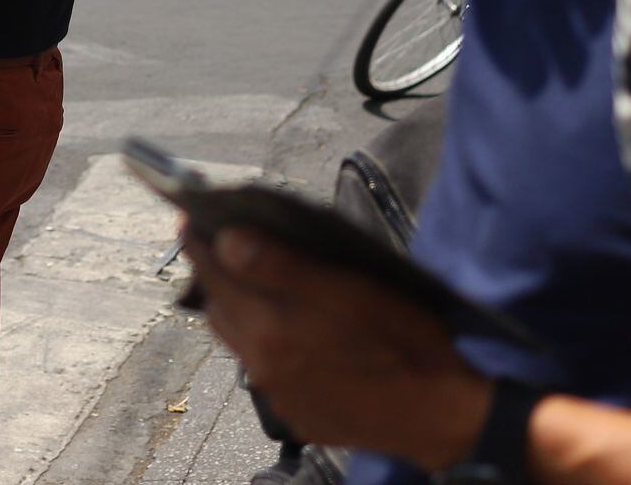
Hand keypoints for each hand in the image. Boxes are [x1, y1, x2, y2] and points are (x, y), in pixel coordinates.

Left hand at [187, 226, 491, 469]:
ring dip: (234, 307)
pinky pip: (265, 370)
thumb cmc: (404, 338)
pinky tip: (287, 328)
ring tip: (244, 280)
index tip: (189, 218)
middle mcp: (264, 366)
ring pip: (239, 341)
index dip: (200, 243)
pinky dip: (263, 341)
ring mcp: (280, 395)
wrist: (441, 411)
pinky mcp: (299, 413)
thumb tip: (225, 240)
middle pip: (219, 309)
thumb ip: (280, 266)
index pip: (216, 276)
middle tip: (215, 242)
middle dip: (213, 273)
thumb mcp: (348, 288)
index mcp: (270, 330)